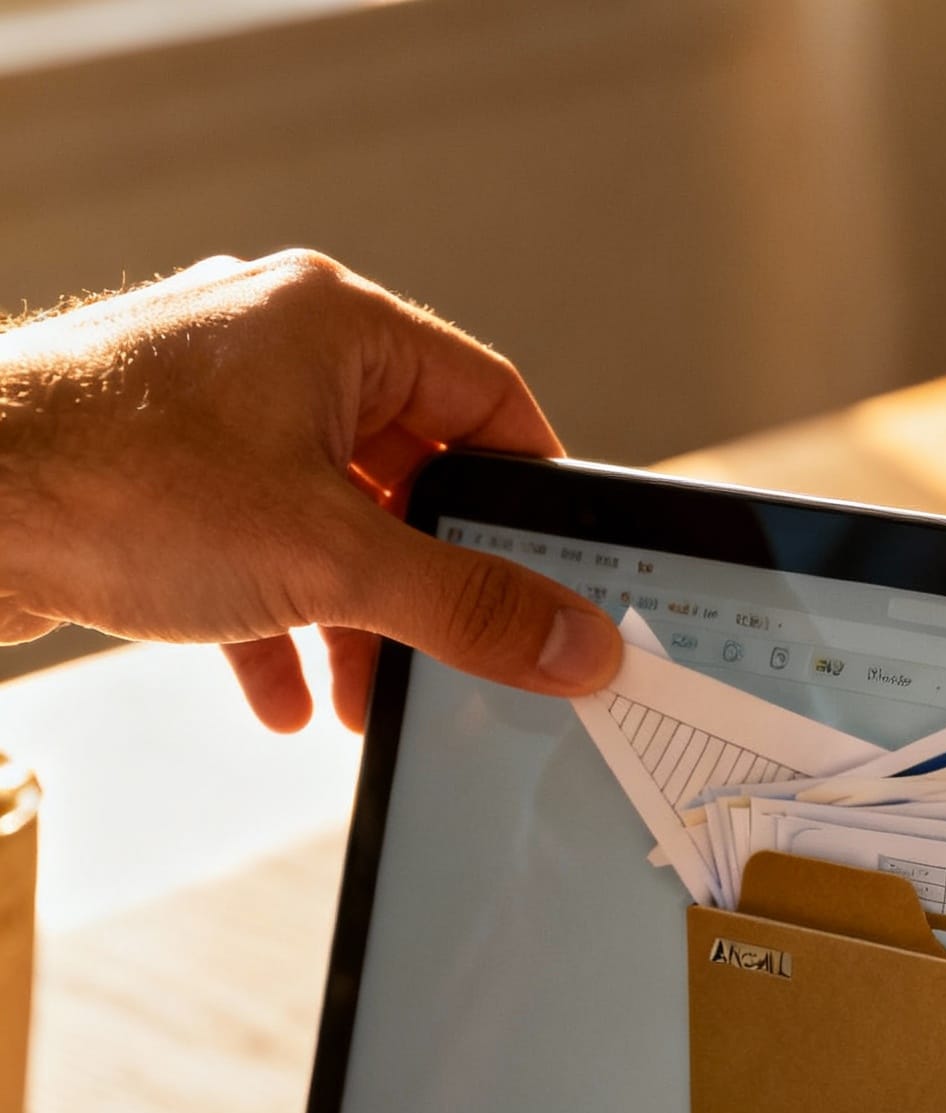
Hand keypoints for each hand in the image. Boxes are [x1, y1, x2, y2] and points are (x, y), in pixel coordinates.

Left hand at [0, 250, 621, 729]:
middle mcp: (274, 349)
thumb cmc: (118, 484)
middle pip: (405, 472)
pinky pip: (249, 548)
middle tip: (459, 661)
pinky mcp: (155, 471)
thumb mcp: (328, 562)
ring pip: (324, 521)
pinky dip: (274, 624)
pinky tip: (281, 700)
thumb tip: (573, 643)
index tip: (557, 578)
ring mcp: (209, 409)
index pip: (486, 398)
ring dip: (352, 620)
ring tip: (364, 700)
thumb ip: (465, 607)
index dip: (531, 496)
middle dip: (428, 584)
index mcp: (335, 324)